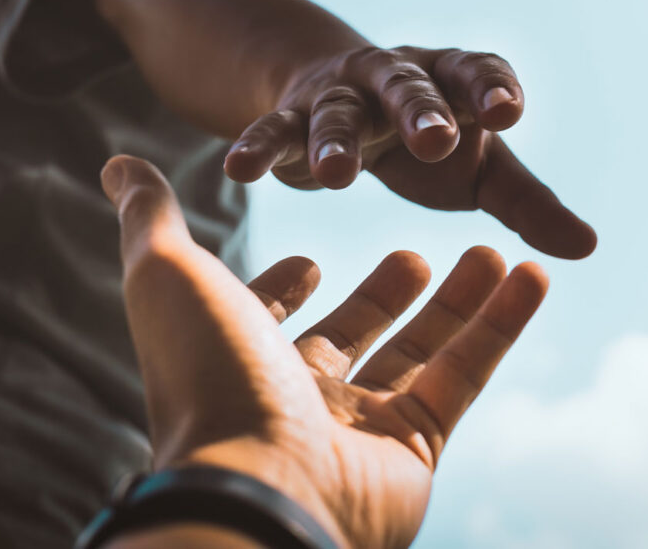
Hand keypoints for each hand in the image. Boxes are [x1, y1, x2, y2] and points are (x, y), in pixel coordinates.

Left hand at [101, 154, 549, 548]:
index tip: (309, 260)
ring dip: (459, 301)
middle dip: (386, 294)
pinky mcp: (415, 448)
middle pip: (354, 333)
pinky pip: (465, 377)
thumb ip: (150, 217)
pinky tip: (530, 275)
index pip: (268, 319)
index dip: (285, 290)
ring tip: (493, 251)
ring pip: (421, 352)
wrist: (258, 485)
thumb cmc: (208, 374)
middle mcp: (297, 396)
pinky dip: (501, 326)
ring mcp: (358, 426)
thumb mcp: (169, 274)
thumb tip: (118, 163)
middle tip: (415, 254)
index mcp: (240, 357)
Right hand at [223, 45, 595, 258]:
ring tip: (335, 178)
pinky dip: (257, 147)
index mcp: (450, 82)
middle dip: (420, 111)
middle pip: (408, 88)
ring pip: (336, 113)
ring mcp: (340, 96)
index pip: (475, 73)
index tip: (508, 111)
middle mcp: (395, 80)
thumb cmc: (427, 138)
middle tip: (436, 139)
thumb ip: (528, 203)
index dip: (491, 88)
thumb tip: (588, 247)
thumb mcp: (480, 168)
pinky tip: (238, 168)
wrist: (342, 96)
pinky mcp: (292, 117)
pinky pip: (273, 130)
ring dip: (334, 140)